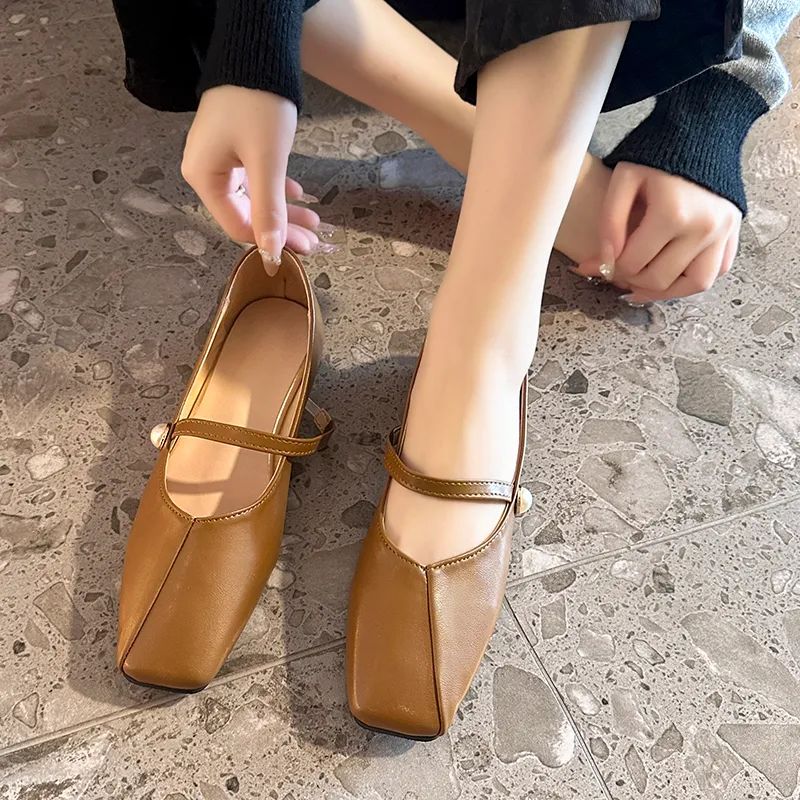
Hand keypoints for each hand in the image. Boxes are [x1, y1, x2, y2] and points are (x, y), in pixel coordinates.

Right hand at [181, 85, 325, 273]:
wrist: (257, 54)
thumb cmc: (256, 105)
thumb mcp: (266, 162)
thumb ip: (269, 209)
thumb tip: (272, 251)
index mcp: (204, 177)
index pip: (237, 226)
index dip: (271, 241)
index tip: (304, 248)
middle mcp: (205, 172)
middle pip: (247, 214)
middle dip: (283, 228)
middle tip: (314, 238)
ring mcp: (219, 159)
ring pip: (254, 198)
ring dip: (284, 210)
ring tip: (314, 218)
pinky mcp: (233, 148)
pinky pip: (255, 179)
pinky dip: (277, 189)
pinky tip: (298, 193)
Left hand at [574, 162, 741, 301]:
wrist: (700, 131)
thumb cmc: (656, 154)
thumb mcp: (623, 180)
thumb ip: (609, 222)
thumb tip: (603, 262)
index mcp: (673, 214)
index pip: (634, 264)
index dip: (609, 269)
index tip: (595, 265)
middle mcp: (703, 228)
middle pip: (660, 280)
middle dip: (631, 281)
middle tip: (616, 272)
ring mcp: (723, 233)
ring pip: (694, 285)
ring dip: (665, 292)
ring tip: (642, 285)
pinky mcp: (734, 233)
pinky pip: (716, 272)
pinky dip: (693, 280)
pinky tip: (671, 274)